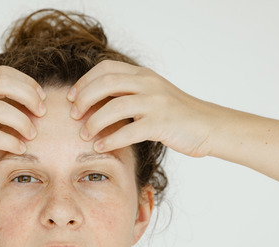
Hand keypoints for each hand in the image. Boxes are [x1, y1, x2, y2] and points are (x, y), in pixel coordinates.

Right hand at [0, 49, 46, 177]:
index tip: (39, 96)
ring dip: (24, 122)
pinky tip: (19, 147)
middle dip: (30, 96)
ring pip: (3, 109)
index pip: (3, 73)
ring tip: (32, 134)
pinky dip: (11, 142)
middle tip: (41, 112)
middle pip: (6, 83)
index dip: (26, 83)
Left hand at [67, 60, 222, 157]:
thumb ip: (127, 93)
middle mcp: (148, 84)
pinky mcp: (162, 123)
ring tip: (83, 134)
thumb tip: (92, 102)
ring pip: (114, 106)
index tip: (71, 97)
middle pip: (105, 83)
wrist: (207, 125)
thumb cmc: (175, 115)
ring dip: (93, 121)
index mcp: (143, 75)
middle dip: (83, 99)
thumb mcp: (151, 95)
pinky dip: (111, 139)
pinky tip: (101, 146)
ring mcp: (156, 102)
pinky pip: (129, 131)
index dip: (84, 82)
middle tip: (73, 116)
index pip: (105, 69)